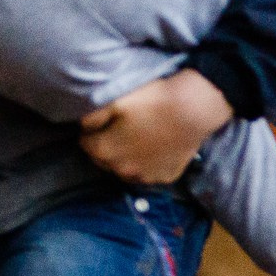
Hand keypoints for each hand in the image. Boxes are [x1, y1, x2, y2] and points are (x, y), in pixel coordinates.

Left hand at [79, 69, 233, 185]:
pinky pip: (150, 172)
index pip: (86, 144)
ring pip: (126, 169)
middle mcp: (122, 170)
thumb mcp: (116, 100)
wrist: (193, 109)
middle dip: (106, 146)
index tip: (100, 122)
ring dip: (126, 157)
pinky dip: (148, 163)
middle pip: (105, 159)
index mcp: (106, 151)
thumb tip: (82, 125)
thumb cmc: (153, 101)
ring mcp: (146, 176)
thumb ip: (93, 115)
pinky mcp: (166, 176)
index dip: (91, 132)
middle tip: (117, 128)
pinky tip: (154, 147)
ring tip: (135, 137)